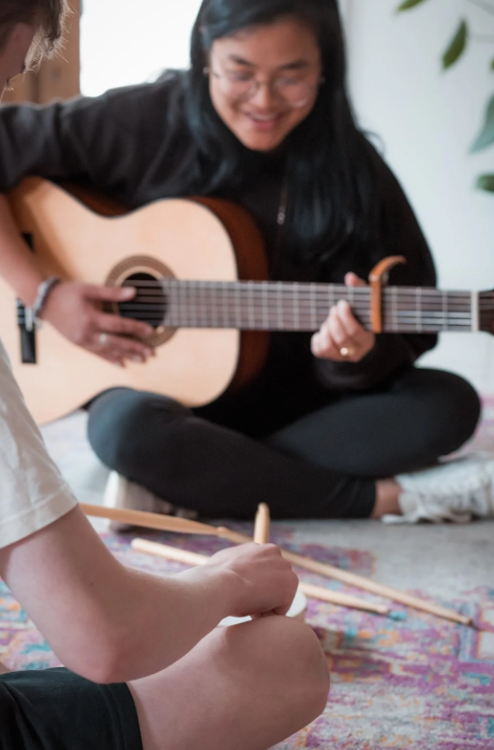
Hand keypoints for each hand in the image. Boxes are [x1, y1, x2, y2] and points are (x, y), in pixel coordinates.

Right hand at [41, 281, 155, 366]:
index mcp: (91, 318)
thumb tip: (133, 292)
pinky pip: (98, 354)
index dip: (136, 328)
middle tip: (151, 353)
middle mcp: (87, 333)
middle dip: (135, 348)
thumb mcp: (90, 289)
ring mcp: (83, 341)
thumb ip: (112, 293)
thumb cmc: (68, 293)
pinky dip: (110, 359)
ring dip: (126, 356)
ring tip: (142, 360)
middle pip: (116, 343)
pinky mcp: (80, 345)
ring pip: (108, 351)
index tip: (151, 331)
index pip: (119, 325)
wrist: (45, 303)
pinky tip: (122, 363)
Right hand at [204, 543, 298, 618]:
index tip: (238, 594)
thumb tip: (228, 567)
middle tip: (242, 603)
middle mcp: (273, 552)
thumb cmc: (214, 579)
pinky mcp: (289, 584)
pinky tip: (254, 613)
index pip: (262, 573)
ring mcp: (283, 566)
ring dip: (265, 606)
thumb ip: (234, 564)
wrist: (219, 585)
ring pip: (278, 596)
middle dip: (261, 596)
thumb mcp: (222, 564)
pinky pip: (281, 609)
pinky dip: (269, 616)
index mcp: (257, 548)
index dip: (250, 588)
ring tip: (247, 608)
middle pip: (273, 583)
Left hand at [311, 272, 375, 362]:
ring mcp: (342, 356)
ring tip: (330, 318)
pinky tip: (325, 328)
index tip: (342, 303)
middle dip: (335, 320)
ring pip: (329, 346)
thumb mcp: (362, 301)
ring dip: (327, 328)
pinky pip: (319, 350)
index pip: (355, 332)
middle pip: (342, 338)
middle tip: (334, 308)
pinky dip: (319, 336)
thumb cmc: (359, 314)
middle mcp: (357, 352)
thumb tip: (350, 277)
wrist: (351, 329)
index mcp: (367, 339)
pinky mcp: (329, 356)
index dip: (346, 318)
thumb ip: (358, 289)